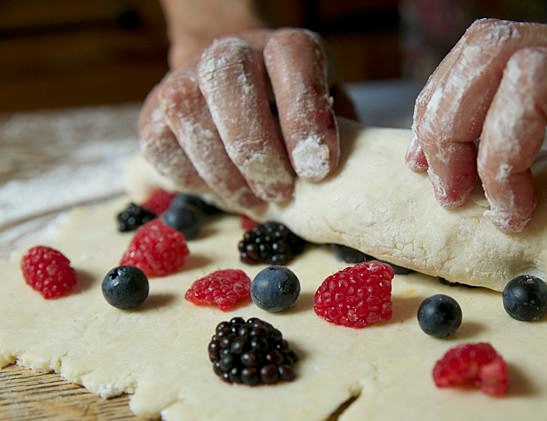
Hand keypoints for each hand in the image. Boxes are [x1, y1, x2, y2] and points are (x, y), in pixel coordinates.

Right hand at [139, 28, 339, 209]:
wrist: (238, 97)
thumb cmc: (296, 121)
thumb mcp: (331, 119)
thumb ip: (340, 139)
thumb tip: (348, 181)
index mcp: (286, 47)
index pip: (291, 57)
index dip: (304, 114)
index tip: (317, 169)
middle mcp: (230, 51)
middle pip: (228, 76)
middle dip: (256, 147)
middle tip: (280, 192)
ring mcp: (184, 77)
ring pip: (186, 110)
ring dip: (222, 170)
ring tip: (253, 202)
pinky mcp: (153, 113)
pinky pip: (158, 144)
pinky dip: (190, 177)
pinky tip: (221, 192)